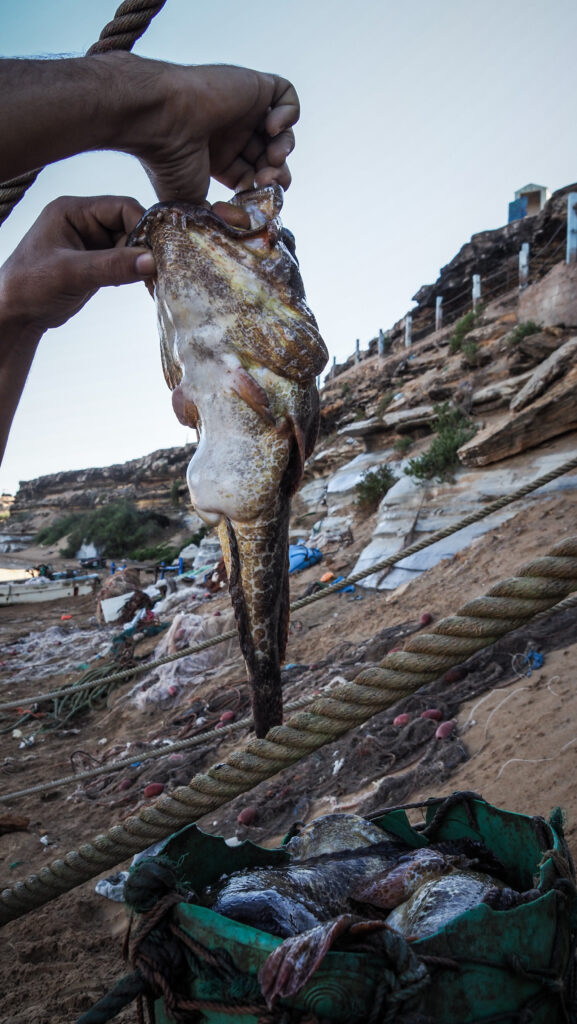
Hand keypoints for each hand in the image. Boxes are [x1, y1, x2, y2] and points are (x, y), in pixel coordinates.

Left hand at [0, 195, 154, 331]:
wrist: (15, 314)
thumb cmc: (30, 286)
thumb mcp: (70, 274)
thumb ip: (111, 266)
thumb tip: (152, 262)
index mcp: (73, 211)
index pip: (121, 208)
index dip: (142, 227)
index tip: (156, 252)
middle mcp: (84, 222)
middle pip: (130, 225)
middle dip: (144, 247)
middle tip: (158, 271)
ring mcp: (91, 243)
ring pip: (130, 245)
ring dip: (141, 262)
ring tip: (152, 281)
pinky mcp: (97, 263)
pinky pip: (125, 262)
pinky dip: (135, 272)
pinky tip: (143, 285)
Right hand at [109, 57, 298, 202]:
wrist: (161, 120)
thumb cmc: (168, 162)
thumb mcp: (192, 202)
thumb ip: (213, 218)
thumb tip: (230, 236)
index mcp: (219, 159)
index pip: (255, 177)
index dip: (262, 190)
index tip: (257, 198)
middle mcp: (232, 134)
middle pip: (270, 157)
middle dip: (276, 174)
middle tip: (269, 181)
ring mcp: (242, 109)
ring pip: (280, 131)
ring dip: (285, 148)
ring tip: (272, 157)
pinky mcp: (252, 86)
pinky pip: (285, 94)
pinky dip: (289, 113)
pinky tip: (272, 127)